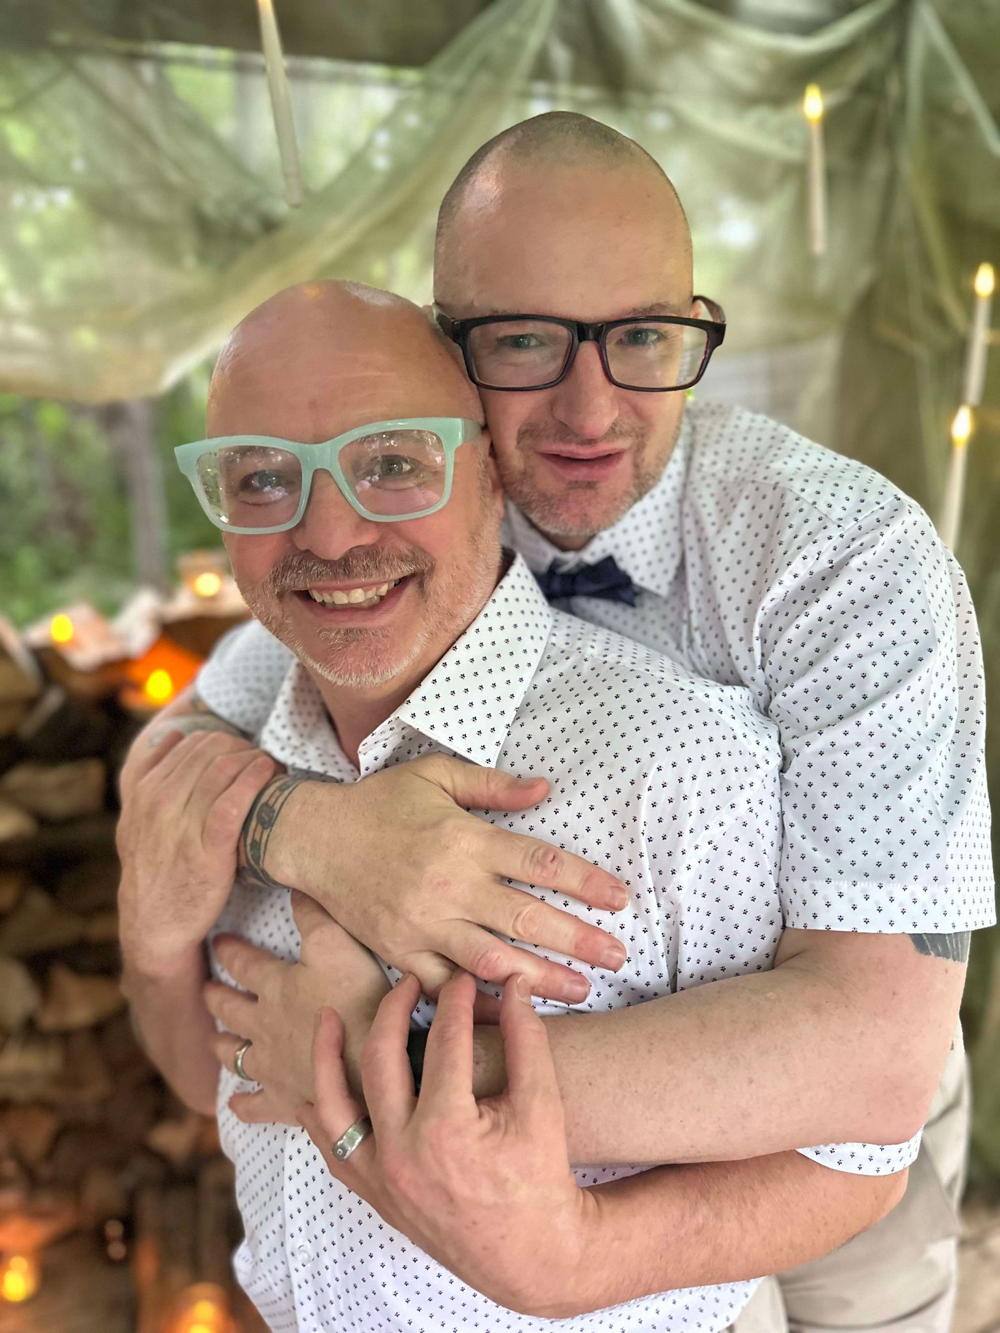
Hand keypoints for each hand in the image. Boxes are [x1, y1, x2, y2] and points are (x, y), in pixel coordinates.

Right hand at [116, 730, 275, 976]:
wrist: (154, 923)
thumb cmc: (156, 866)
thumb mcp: (137, 819)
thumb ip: (149, 775)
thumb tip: (172, 734)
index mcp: (143, 791)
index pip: (192, 743)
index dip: (226, 741)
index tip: (245, 751)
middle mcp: (158, 803)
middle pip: (211, 751)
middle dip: (244, 748)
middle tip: (264, 758)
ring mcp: (181, 826)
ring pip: (223, 769)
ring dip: (255, 760)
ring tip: (273, 767)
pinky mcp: (207, 851)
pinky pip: (234, 802)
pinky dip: (254, 780)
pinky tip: (269, 775)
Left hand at [205, 894, 390, 1123]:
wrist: (368, 1065)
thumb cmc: (357, 1000)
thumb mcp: (338, 944)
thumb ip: (313, 915)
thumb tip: (292, 887)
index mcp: (275, 986)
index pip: (243, 963)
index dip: (230, 949)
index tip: (218, 940)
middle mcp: (263, 1026)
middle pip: (229, 1009)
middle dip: (216, 996)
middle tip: (207, 990)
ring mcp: (271, 1066)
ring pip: (234, 1055)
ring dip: (222, 1046)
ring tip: (214, 1040)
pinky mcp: (284, 1100)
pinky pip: (254, 1105)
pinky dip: (242, 1104)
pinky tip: (234, 1104)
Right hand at [257, 754, 629, 1002]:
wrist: (314, 838)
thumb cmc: (380, 802)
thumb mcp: (435, 775)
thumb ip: (492, 784)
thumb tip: (545, 788)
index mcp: (464, 839)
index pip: (539, 862)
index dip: (585, 881)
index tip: (621, 898)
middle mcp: (449, 885)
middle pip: (526, 917)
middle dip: (578, 940)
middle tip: (619, 957)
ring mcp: (423, 923)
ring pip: (492, 959)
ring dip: (540, 979)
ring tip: (581, 991)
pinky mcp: (400, 952)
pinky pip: (445, 986)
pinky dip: (478, 1003)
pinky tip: (512, 1013)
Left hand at [298, 971, 601, 1319]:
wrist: (532, 1254)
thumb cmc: (541, 1176)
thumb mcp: (542, 1103)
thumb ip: (526, 1037)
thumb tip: (512, 983)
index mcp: (445, 1128)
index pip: (444, 1042)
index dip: (455, 1001)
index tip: (461, 979)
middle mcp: (401, 1152)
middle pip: (381, 1059)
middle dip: (394, 1010)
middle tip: (409, 981)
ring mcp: (380, 1176)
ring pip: (334, 1105)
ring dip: (326, 1056)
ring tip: (328, 1016)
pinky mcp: (373, 1192)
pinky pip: (332, 1146)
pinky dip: (321, 1112)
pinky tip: (320, 1082)